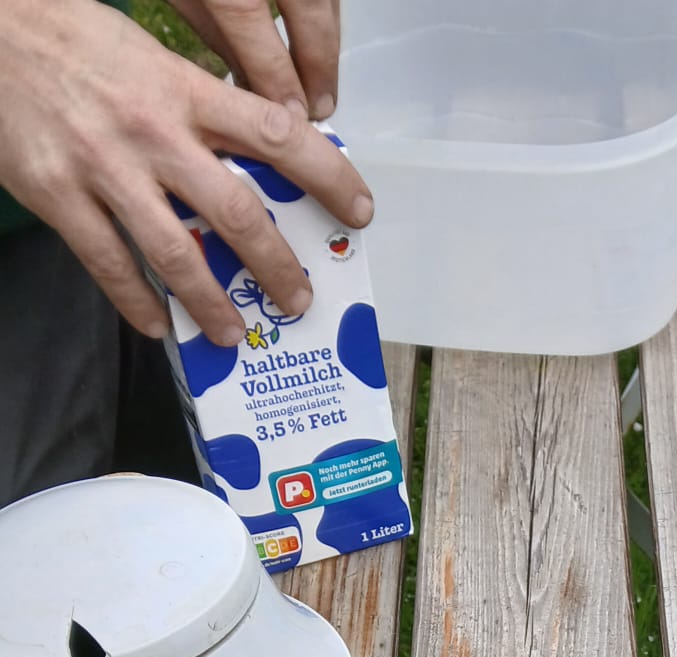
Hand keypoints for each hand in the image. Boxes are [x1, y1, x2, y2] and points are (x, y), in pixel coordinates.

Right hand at [0, 0, 371, 345]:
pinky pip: (109, 265)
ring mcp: (103, 168)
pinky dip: (137, 303)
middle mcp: (151, 131)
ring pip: (175, 254)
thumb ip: (200, 107)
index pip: (276, 135)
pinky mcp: (57, 195)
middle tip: (299, 301)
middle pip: (235, 213)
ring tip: (235, 334)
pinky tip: (158, 324)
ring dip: (212, 305)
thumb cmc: (73, 42)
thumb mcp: (148, 57)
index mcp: (181, 89)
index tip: (358, 209)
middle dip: (276, 267)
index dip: (327, 176)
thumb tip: (260, 152)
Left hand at [168, 0, 340, 122]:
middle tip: (320, 108)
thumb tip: (254, 86)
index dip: (279, 78)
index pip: (253, 23)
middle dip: (319, 64)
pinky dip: (326, 10)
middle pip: (307, 6)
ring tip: (323, 80)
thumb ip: (217, 35)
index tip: (293, 116)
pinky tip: (319, 36)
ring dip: (329, 39)